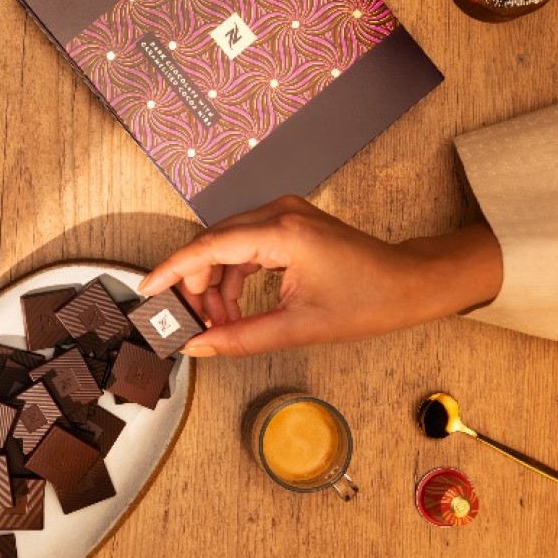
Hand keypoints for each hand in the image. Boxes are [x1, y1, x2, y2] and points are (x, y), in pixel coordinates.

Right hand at [139, 196, 502, 356]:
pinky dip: (234, 276)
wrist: (411, 284)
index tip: (147, 291)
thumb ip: (241, 337)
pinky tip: (237, 307)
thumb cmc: (368, 302)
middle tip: (195, 323)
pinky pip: (243, 245)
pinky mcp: (288, 223)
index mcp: (282, 233)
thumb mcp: (299, 328)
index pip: (208, 246)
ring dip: (216, 283)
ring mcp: (283, 214)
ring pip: (225, 245)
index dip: (172, 271)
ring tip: (222, 322)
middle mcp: (278, 213)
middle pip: (212, 243)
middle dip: (196, 285)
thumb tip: (197, 345)